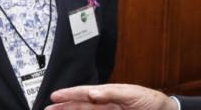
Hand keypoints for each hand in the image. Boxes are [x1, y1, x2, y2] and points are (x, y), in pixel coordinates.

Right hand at [45, 84, 175, 109]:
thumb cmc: (152, 101)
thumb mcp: (131, 94)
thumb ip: (111, 93)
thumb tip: (92, 92)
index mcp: (109, 94)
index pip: (85, 94)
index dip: (70, 95)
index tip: (55, 96)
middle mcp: (106, 104)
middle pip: (81, 106)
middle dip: (65, 107)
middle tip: (48, 109)